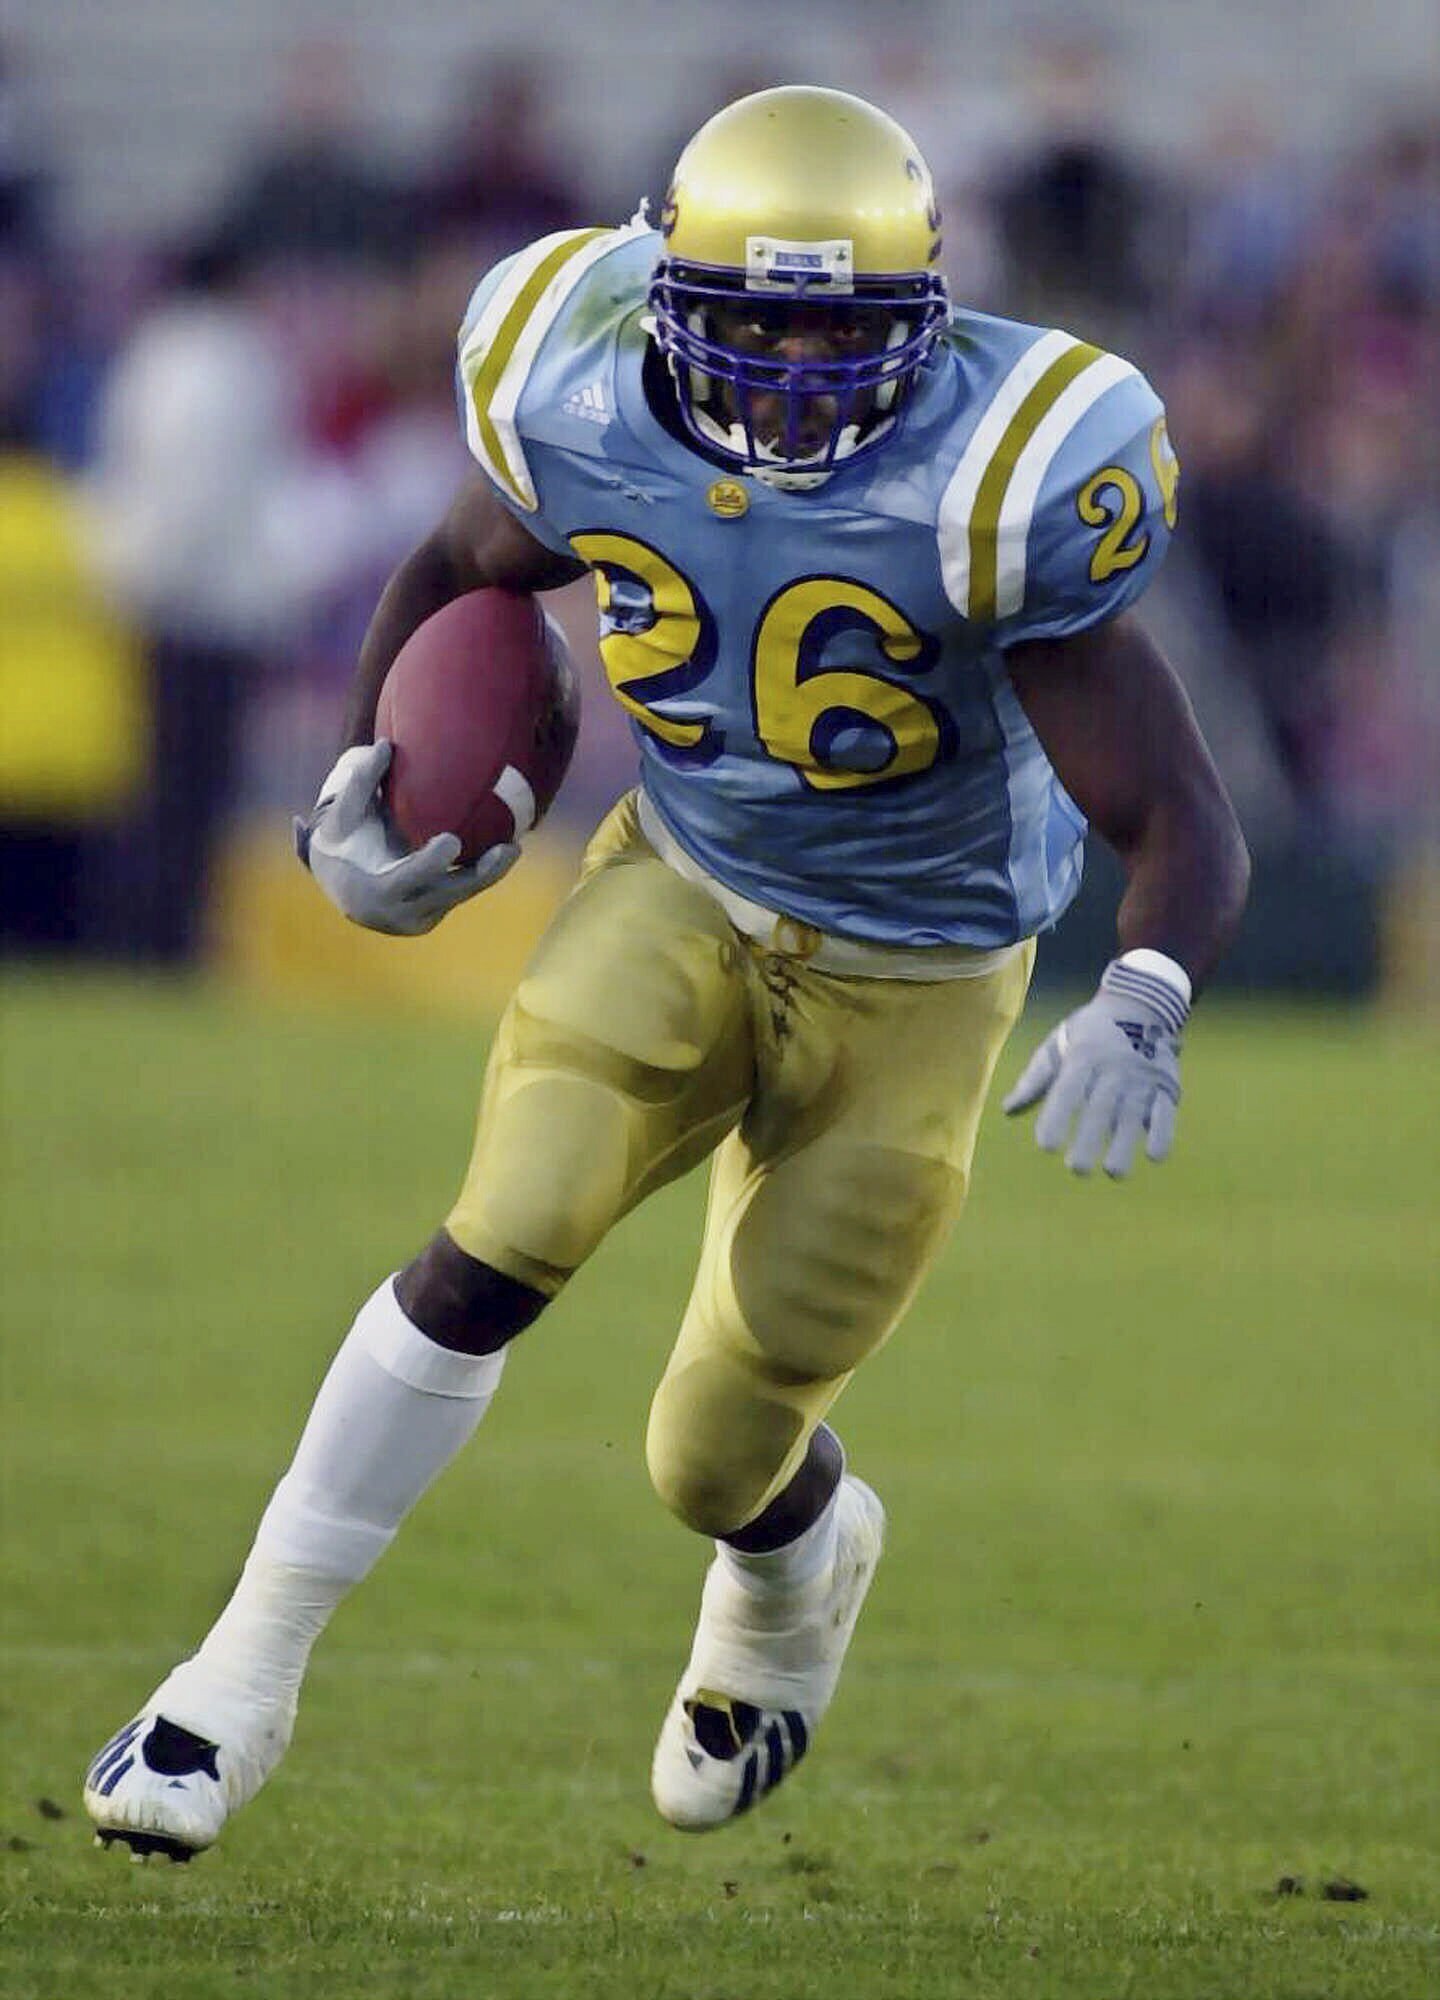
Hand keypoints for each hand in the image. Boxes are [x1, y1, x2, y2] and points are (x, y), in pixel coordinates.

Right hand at [293, 742, 518, 935]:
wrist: (339, 883)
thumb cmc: (341, 841)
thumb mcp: (341, 814)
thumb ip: (360, 783)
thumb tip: (384, 746)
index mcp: (374, 892)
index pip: (406, 879)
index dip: (429, 864)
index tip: (452, 840)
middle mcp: (400, 914)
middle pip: (448, 894)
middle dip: (481, 874)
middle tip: (510, 848)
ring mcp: (420, 919)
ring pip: (460, 896)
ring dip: (489, 874)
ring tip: (514, 847)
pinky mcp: (433, 916)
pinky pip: (460, 894)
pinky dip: (479, 875)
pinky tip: (501, 852)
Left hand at [1002, 952, 1190, 1176]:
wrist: (1139, 1004)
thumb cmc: (1087, 1033)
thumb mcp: (1057, 1045)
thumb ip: (1035, 1078)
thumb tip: (1007, 1109)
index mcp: (1082, 1056)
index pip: (1068, 1090)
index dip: (1057, 1117)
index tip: (1046, 1147)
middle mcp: (1113, 1067)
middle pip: (1101, 1107)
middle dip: (1090, 1139)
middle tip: (1077, 1170)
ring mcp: (1141, 1076)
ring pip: (1133, 1113)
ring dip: (1126, 1144)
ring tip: (1114, 1172)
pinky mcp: (1166, 1083)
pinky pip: (1165, 1109)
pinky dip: (1162, 1131)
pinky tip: (1154, 1156)